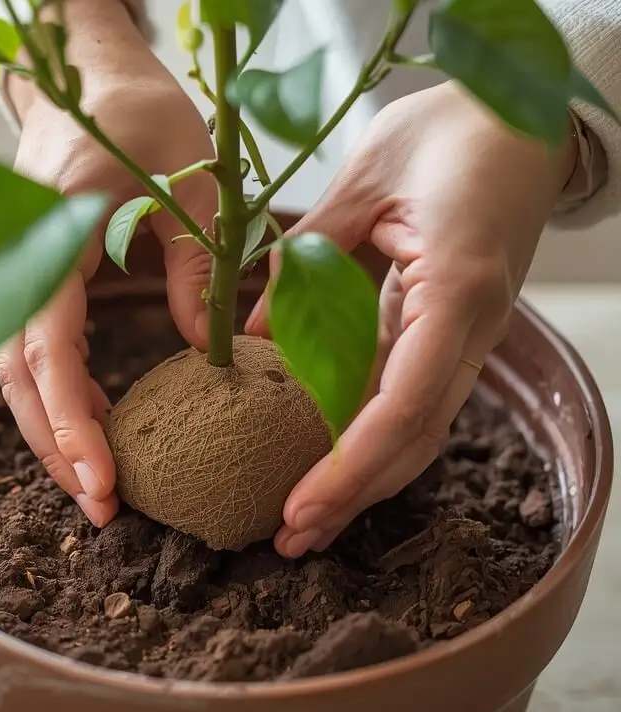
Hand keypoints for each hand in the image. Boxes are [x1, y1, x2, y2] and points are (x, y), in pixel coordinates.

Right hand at [0, 2, 217, 527]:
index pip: (46, 347)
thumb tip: (209, 354)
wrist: (87, 77)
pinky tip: (98, 425)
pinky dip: (59, 396)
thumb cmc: (144, 115)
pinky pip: (31, 350)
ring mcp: (13, 269)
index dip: (69, 420)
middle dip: (54, 447)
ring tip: (102, 487)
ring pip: (16, 371)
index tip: (102, 478)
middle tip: (104, 510)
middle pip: (17, 375)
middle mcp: (17, 259)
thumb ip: (196, 267)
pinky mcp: (27, 279)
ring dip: (53, 431)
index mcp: (52, 235)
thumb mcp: (193, 181)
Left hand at [244, 82, 576, 557]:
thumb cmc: (447, 131)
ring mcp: (466, 331)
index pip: (402, 403)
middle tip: (286, 538)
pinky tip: (324, 462)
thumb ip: (308, 255)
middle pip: (414, 436)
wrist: (524, 114)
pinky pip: (411, 396)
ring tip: (301, 521)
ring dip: (361, 477)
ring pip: (417, 427)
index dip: (348, 464)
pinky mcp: (452, 328)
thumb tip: (246, 333)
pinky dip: (368, 435)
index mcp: (454, 289)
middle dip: (352, 494)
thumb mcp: (365, 179)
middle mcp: (470, 325)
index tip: (298, 505)